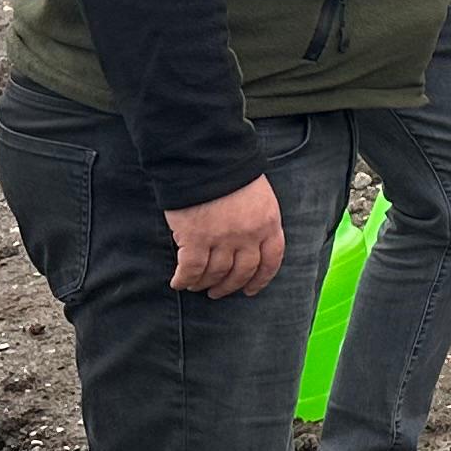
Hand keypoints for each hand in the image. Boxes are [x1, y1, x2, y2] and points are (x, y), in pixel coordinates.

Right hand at [164, 176, 284, 297]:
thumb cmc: (230, 172)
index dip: (261, 279)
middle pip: (242, 271)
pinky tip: (179, 282)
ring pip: (216, 273)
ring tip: (197, 286)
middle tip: (218, 292)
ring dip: (205, 284)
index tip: (251, 290)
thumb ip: (258, 219)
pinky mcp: (195, 239)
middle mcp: (248, 235)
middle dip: (229, 286)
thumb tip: (249, 243)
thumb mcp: (258, 195)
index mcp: (268, 222)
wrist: (205, 158)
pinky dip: (184, 279)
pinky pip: (191, 269)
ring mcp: (222, 239)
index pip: (271, 260)